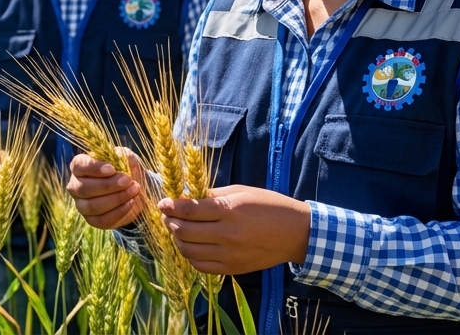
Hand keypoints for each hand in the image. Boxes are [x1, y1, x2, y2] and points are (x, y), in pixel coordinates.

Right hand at [64, 148, 145, 229]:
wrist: (132, 192)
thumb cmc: (125, 171)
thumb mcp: (127, 160)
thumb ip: (124, 156)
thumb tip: (122, 155)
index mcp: (80, 167)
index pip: (78, 165)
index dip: (93, 167)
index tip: (112, 169)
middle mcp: (76, 186)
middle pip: (84, 188)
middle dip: (108, 185)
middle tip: (128, 181)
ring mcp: (82, 205)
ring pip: (93, 206)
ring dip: (116, 198)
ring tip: (134, 190)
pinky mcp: (92, 220)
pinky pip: (102, 220)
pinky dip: (119, 212)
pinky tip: (131, 202)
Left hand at [157, 185, 311, 274]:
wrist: (296, 233)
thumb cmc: (269, 206)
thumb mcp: (241, 192)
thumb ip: (212, 195)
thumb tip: (186, 196)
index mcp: (229, 210)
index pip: (189, 210)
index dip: (170, 206)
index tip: (163, 203)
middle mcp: (227, 234)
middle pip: (184, 232)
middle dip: (169, 222)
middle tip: (167, 215)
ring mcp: (229, 254)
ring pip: (188, 251)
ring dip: (176, 240)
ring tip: (176, 230)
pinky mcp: (233, 268)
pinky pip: (201, 266)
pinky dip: (191, 256)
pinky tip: (191, 245)